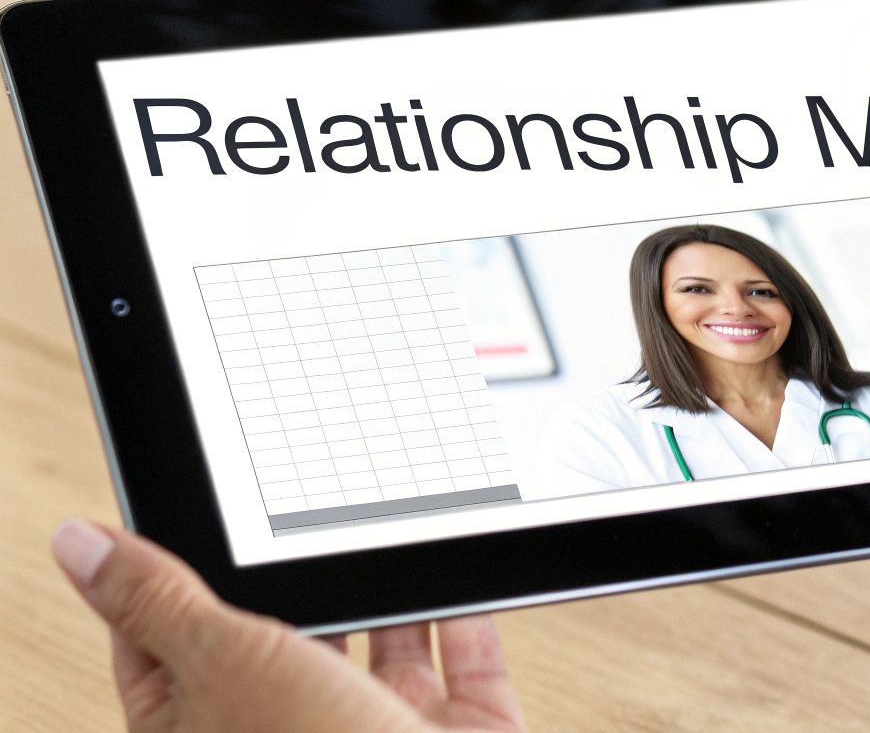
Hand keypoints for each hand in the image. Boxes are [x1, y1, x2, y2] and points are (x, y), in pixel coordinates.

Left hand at [50, 519, 525, 732]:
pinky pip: (463, 667)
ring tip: (383, 549)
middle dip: (298, 590)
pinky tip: (454, 586)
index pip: (164, 652)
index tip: (176, 525)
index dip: (165, 585)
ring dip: (386, 604)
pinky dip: (464, 625)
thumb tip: (82, 546)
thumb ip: (159, 601)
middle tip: (296, 529)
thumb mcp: (222, 662)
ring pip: (378, 658)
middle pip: (281, 651)